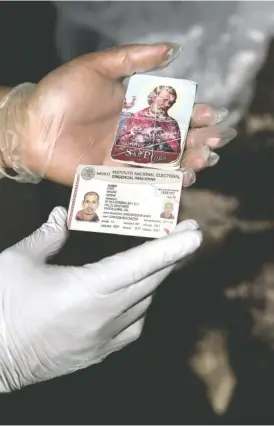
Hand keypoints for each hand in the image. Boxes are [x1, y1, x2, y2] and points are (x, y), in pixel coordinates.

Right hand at [0, 207, 201, 391]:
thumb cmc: (2, 306)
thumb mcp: (18, 261)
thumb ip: (47, 235)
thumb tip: (60, 216)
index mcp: (87, 288)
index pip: (140, 263)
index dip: (171, 248)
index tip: (195, 234)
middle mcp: (103, 315)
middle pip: (150, 281)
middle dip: (173, 256)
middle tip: (187, 235)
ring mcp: (104, 338)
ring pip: (144, 303)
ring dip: (155, 279)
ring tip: (157, 261)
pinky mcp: (98, 353)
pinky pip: (133, 327)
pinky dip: (141, 306)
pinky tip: (136, 297)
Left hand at [2, 43, 236, 185]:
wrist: (33, 126)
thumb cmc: (61, 93)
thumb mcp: (97, 67)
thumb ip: (133, 58)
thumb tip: (173, 48)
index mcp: (133, 106)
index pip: (171, 111)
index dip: (194, 113)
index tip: (212, 114)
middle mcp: (134, 132)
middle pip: (174, 138)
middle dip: (198, 140)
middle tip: (216, 140)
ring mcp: (125, 155)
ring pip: (165, 161)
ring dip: (188, 161)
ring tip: (204, 160)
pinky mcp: (115, 173)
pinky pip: (145, 179)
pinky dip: (165, 180)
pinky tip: (183, 177)